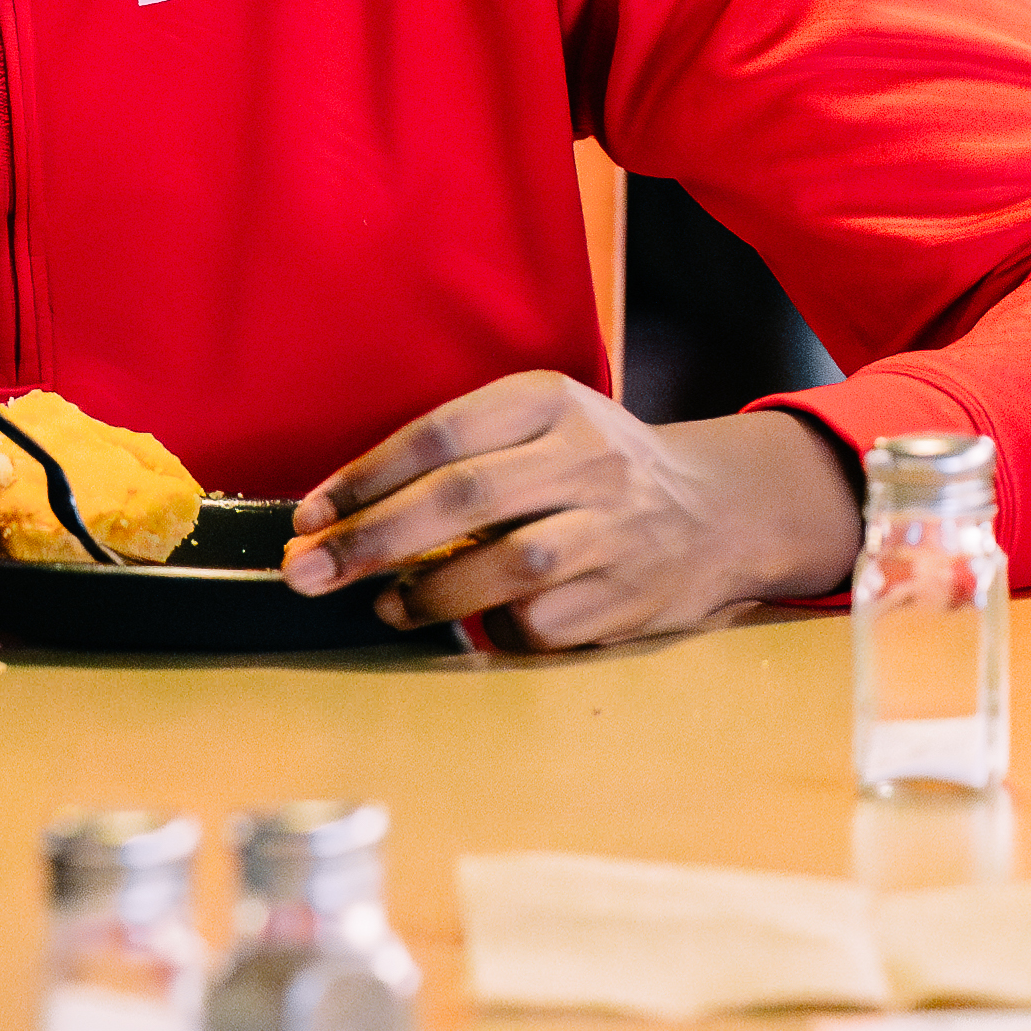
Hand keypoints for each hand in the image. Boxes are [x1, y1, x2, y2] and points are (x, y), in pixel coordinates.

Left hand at [283, 373, 858, 649]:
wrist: (720, 512)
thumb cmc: (598, 469)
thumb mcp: (543, 425)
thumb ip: (462, 455)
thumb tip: (345, 511)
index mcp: (550, 401)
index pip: (441, 433)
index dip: (366, 476)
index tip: (310, 515)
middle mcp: (587, 457)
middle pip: (462, 498)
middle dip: (372, 539)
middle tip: (311, 572)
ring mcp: (614, 527)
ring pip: (506, 564)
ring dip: (429, 593)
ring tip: (384, 607)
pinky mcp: (629, 594)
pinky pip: (542, 621)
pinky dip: (494, 629)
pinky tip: (471, 627)